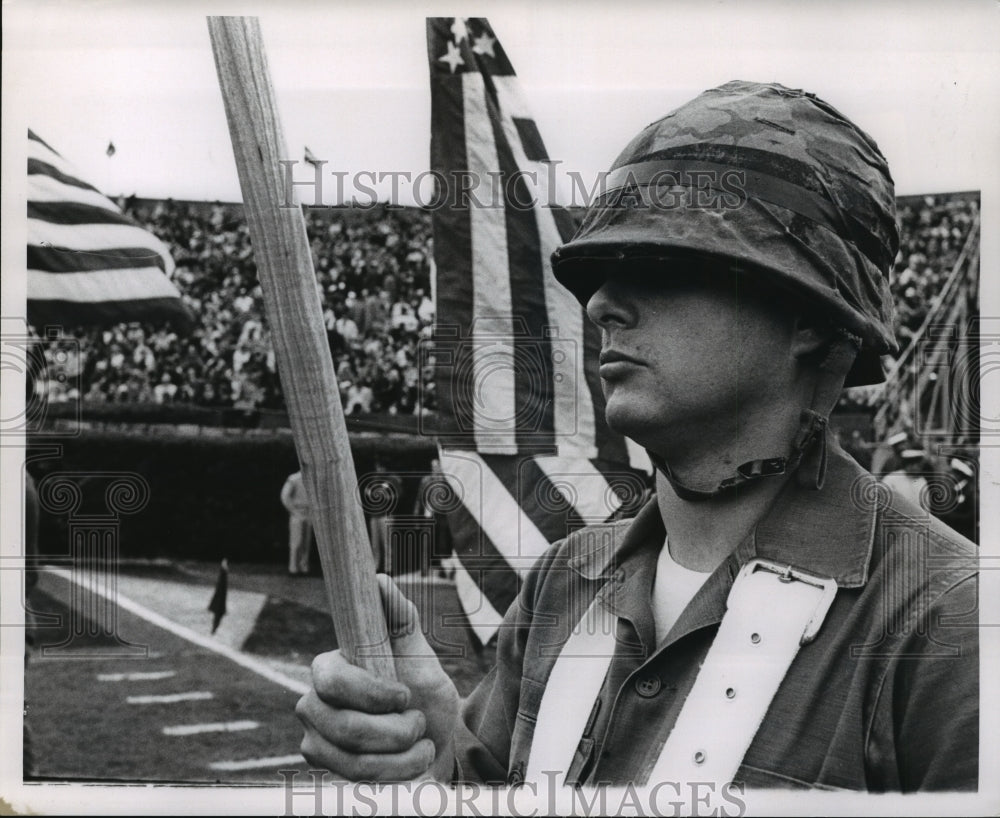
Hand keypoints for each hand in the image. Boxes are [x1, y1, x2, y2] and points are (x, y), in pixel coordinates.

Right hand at [296, 574, 459, 781]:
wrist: (434, 742)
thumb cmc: (422, 693)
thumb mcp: (419, 655)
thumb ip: (399, 618)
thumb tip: (378, 581)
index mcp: (331, 669)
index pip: (331, 679)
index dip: (371, 692)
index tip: (404, 694)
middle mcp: (314, 704)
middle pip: (344, 726)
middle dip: (395, 730)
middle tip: (418, 722)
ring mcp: (317, 741)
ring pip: (354, 758)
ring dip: (402, 754)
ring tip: (420, 743)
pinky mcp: (327, 774)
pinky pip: (359, 782)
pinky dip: (397, 774)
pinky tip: (411, 762)